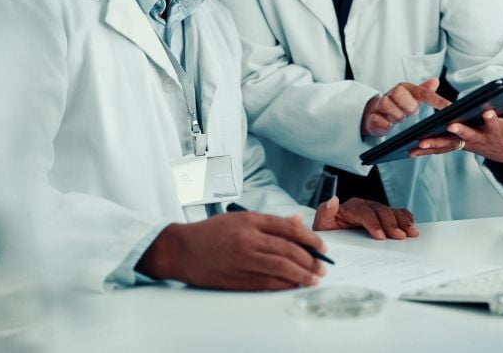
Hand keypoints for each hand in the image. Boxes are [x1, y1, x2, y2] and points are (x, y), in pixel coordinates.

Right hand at [136, 211, 326, 290]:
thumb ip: (270, 222)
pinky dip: (284, 284)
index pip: (288, 228)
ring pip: (281, 268)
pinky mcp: (237, 278)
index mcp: (249, 220)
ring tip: (313, 278)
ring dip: (302, 275)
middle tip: (322, 266)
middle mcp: (248, 239)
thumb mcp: (239, 218)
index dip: (309, 238)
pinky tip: (294, 285)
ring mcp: (243, 260)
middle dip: (310, 259)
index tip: (321, 246)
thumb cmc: (209, 233)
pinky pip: (267, 283)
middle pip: (288, 249)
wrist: (181, 250)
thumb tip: (297, 222)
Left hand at [312, 197, 417, 239]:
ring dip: (402, 221)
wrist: (333, 238)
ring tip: (410, 233)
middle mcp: (364, 206)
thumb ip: (325, 212)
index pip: (363, 211)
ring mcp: (374, 211)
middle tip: (399, 236)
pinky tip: (411, 226)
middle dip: (391, 223)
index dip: (373, 222)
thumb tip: (333, 201)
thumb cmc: (328, 232)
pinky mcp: (382, 217)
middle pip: (380, 210)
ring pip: (390, 211)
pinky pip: (397, 213)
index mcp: (349, 207)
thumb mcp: (322, 224)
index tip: (380, 236)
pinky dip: (405, 218)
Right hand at [362, 77, 450, 136]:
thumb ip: (424, 90)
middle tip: (410, 112)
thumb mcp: (412, 97)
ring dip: (396, 115)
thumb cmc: (398, 104)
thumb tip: (435, 80)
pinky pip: (378, 119)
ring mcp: (380, 104)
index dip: (436, 100)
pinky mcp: (372, 117)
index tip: (449, 107)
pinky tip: (387, 126)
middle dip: (407, 105)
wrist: (374, 112)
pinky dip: (385, 124)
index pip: (423, 92)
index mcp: (405, 88)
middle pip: (399, 93)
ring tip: (398, 118)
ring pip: (387, 105)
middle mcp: (392, 94)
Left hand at [408, 98, 502, 162]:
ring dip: (435, 144)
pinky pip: (440, 149)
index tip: (489, 113)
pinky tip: (410, 150)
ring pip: (450, 144)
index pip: (495, 124)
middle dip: (460, 131)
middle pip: (469, 135)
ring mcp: (466, 144)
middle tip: (451, 126)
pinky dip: (427, 150)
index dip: (493, 119)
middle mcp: (479, 138)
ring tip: (418, 144)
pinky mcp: (457, 146)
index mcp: (496, 130)